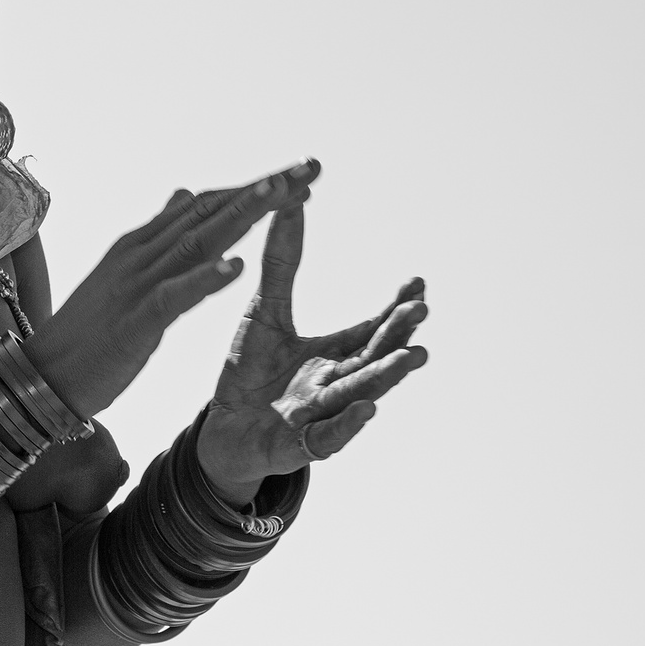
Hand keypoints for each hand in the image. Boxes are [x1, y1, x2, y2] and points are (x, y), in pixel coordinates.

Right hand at [28, 160, 319, 420]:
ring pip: (197, 241)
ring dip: (241, 215)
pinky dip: (206, 278)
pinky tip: (237, 265)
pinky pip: (175, 295)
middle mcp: (140, 254)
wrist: (42, 375)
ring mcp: (136, 285)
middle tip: (309, 168)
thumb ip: (157, 235)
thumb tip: (183, 195)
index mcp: (141, 244)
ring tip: (281, 193)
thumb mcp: (123, 274)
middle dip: (263, 190)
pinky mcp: (135, 321)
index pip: (206, 205)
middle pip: (210, 212)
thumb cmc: (85, 332)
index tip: (297, 175)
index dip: (253, 189)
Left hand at [197, 200, 429, 504]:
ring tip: (415, 357)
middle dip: (398, 335)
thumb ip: (281, 264)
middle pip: (374, 357)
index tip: (417, 283)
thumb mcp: (265, 312)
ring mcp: (321, 416)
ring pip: (360, 394)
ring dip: (387, 377)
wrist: (222, 430)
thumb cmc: (251, 371)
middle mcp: (337, 384)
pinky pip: (328, 438)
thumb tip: (292, 199)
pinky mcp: (298, 446)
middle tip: (421, 311)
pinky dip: (349, 425)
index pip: (373, 330)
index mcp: (334, 354)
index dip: (395, 310)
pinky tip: (368, 409)